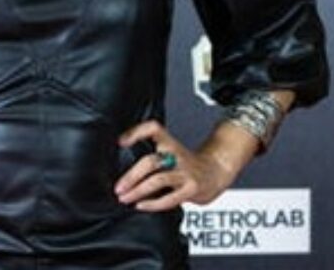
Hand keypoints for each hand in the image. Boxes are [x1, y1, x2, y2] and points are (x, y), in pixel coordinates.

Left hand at [113, 120, 241, 211]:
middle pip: (150, 161)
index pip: (153, 128)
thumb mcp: (170, 153)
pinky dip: (152, 204)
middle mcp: (177, 155)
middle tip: (118, 187)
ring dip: (137, 191)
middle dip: (131, 176)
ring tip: (124, 198)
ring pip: (158, 180)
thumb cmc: (186, 165)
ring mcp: (185, 172)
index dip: (136, 132)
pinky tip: (141, 205)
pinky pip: (169, 198)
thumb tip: (122, 171)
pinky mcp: (191, 189)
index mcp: (170, 143)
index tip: (120, 142)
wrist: (215, 173)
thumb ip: (153, 157)